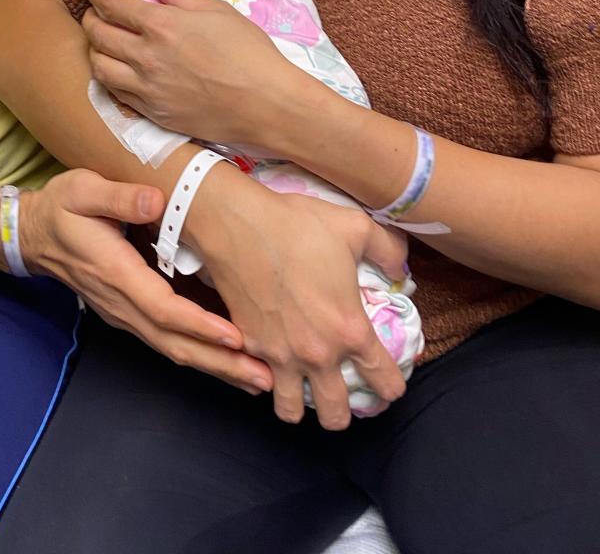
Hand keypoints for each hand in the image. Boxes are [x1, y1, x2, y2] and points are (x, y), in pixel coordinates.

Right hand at [19, 168, 273, 394]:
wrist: (32, 235)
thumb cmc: (61, 209)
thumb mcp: (83, 190)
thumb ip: (119, 197)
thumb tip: (155, 200)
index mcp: (116, 274)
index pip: (163, 308)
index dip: (200, 325)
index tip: (236, 336)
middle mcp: (122, 303)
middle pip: (174, 343)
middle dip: (220, 362)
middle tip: (265, 376)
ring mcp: (124, 313)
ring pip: (172, 348)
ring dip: (214, 366)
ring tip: (256, 377)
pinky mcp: (128, 314)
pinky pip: (166, 341)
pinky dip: (198, 355)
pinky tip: (226, 361)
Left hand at [82, 0, 330, 150]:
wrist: (265, 104)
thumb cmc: (248, 52)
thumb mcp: (216, 11)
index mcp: (161, 26)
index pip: (113, 4)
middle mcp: (145, 57)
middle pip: (98, 35)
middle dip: (90, 18)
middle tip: (94, 12)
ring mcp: (146, 89)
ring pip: (99, 67)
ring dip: (94, 50)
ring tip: (101, 42)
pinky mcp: (153, 113)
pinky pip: (116, 93)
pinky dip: (108, 77)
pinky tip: (116, 70)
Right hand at [188, 169, 409, 429]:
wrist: (240, 226)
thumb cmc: (299, 226)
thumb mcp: (357, 227)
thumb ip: (389, 251)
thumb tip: (400, 272)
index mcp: (350, 330)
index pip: (383, 381)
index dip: (392, 387)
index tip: (389, 384)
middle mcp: (317, 354)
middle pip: (335, 415)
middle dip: (343, 410)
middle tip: (342, 392)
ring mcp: (280, 356)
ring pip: (291, 412)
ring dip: (301, 404)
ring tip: (303, 387)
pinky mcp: (250, 347)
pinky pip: (261, 382)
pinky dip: (268, 380)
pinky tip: (274, 362)